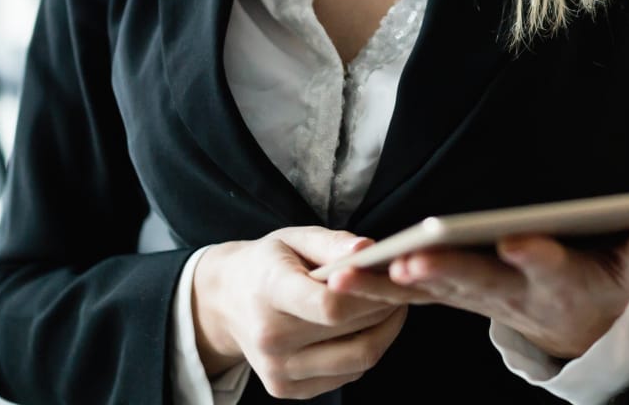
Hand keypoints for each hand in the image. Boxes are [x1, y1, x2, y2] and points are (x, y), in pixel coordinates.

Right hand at [192, 227, 408, 399]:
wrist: (224, 303)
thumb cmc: (267, 264)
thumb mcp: (292, 238)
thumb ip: (331, 243)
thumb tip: (370, 249)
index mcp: (269, 293)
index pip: (329, 305)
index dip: (370, 293)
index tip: (392, 275)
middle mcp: (270, 339)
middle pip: (351, 331)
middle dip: (388, 306)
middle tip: (404, 285)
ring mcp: (278, 371)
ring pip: (358, 359)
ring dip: (386, 331)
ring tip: (391, 305)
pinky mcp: (287, 389)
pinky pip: (348, 374)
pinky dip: (366, 349)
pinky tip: (367, 326)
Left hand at [331, 224, 628, 360]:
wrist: (571, 333)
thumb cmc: (598, 286)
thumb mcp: (627, 275)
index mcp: (558, 282)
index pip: (548, 267)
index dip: (534, 255)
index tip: (518, 240)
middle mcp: (511, 293)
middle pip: (476, 281)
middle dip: (444, 270)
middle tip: (412, 259)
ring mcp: (475, 298)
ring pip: (429, 291)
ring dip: (389, 284)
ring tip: (347, 277)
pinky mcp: (449, 296)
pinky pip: (407, 294)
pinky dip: (374, 285)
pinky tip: (336, 277)